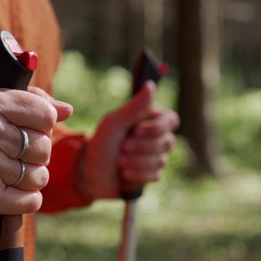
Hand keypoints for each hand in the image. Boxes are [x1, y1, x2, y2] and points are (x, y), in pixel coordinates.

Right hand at [0, 87, 72, 231]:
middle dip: (34, 157)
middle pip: (43, 146)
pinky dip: (23, 201)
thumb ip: (30, 104)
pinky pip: (32, 200)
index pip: (45, 114)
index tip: (22, 132)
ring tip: (3, 177)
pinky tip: (3, 194)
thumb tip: (66, 109)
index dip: (42, 127)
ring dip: (28, 181)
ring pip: (40, 175)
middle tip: (7, 159)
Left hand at [80, 81, 178, 199]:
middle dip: (141, 147)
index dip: (157, 127)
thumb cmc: (101, 144)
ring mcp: (155, 157)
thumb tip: (150, 85)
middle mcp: (155, 137)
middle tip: (122, 147)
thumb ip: (134, 107)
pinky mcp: (152, 174)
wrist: (89, 173)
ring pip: (161, 160)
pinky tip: (124, 173)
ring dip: (136, 161)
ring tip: (119, 161)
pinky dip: (137, 174)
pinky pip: (156, 175)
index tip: (137, 130)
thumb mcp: (114, 123)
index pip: (171, 120)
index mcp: (148, 120)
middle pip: (167, 142)